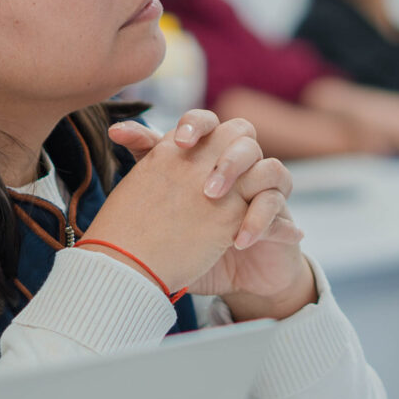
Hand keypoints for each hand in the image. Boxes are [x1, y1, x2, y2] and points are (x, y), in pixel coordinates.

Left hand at [90, 111, 310, 308]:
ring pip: (270, 166)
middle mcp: (241, 167)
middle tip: (204, 183)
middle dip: (224, 154)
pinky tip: (238, 241)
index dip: (196, 124)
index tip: (177, 142)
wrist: (229, 276)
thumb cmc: (192, 236)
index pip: (208, 123)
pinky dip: (258, 223)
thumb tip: (115, 130)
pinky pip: (277, 209)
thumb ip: (148, 163)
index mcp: (212, 156)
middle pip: (244, 135)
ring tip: (215, 202)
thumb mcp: (168, 203)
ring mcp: (264, 191)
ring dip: (243, 183)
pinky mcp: (282, 219)